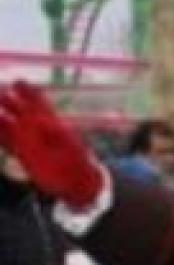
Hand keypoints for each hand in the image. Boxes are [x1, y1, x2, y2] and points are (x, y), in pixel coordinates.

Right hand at [0, 81, 104, 207]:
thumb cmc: (76, 158)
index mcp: (48, 118)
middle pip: (15, 106)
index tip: (17, 84)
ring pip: (5, 122)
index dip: (25, 89)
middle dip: (4, 99)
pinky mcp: (20, 152)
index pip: (35, 97)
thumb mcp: (67, 143)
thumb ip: (54, 131)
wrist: (75, 180)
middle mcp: (34, 125)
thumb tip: (39, 121)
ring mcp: (26, 138)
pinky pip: (4, 140)